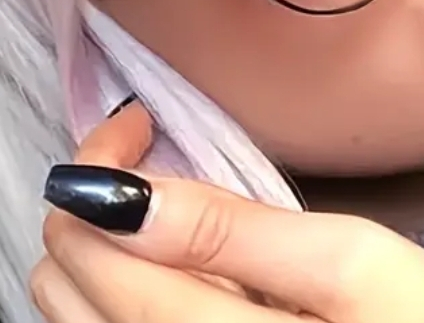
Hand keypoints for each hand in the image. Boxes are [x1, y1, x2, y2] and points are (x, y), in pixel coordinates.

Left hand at [32, 100, 423, 322]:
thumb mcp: (351, 263)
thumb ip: (233, 231)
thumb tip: (123, 195)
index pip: (103, 260)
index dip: (92, 180)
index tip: (126, 125)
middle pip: (72, 299)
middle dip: (84, 211)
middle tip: (133, 148)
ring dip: (92, 251)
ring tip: (139, 196)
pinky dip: (113, 292)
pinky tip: (156, 258)